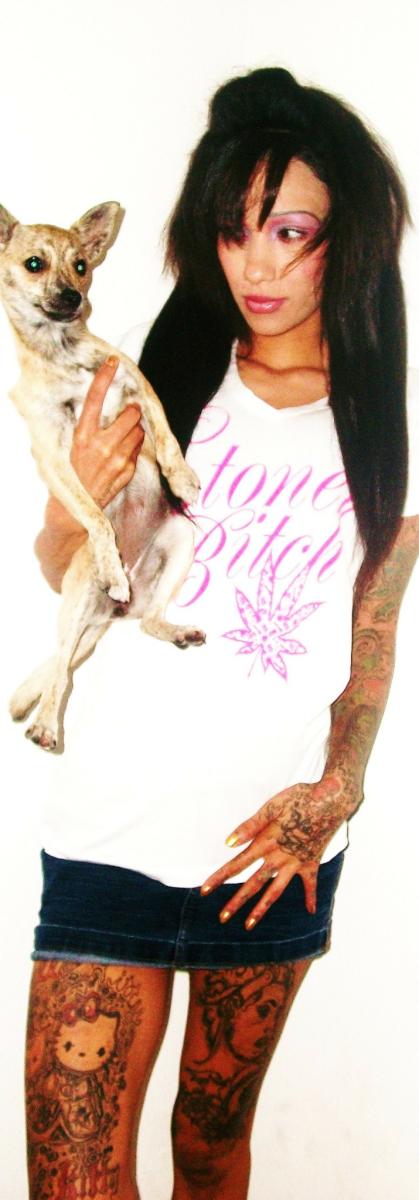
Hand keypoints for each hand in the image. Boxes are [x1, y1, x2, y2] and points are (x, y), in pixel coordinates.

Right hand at [70, 356, 143, 508]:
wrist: (73, 509)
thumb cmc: (72, 473)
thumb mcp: (72, 446)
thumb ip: (87, 428)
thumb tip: (104, 408)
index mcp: (82, 435)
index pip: (95, 398)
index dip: (104, 377)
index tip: (113, 362)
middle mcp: (101, 445)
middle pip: (131, 415)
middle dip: (132, 412)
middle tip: (130, 412)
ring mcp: (116, 459)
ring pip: (138, 432)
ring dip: (135, 430)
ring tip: (124, 437)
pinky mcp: (126, 471)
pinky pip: (138, 451)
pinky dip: (133, 448)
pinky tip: (122, 455)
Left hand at [201, 773, 354, 928]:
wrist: (331, 800)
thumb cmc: (299, 798)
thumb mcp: (271, 807)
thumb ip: (249, 826)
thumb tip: (228, 842)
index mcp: (266, 843)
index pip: (237, 864)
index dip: (220, 877)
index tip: (205, 890)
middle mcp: (279, 858)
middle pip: (253, 883)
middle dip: (237, 901)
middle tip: (222, 917)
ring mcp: (296, 863)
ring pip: (275, 891)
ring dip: (262, 908)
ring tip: (249, 925)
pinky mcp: (312, 862)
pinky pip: (310, 883)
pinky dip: (311, 897)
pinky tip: (310, 911)